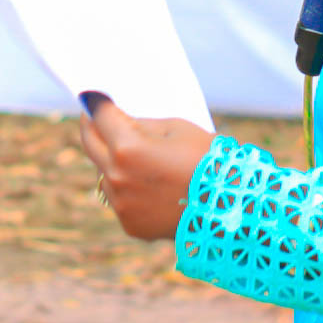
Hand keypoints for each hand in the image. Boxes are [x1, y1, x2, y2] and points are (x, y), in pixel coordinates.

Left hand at [78, 94, 213, 241]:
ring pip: (104, 175)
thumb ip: (142, 125)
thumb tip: (120, 122)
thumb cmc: (208, 160)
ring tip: (136, 157)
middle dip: (92, 128)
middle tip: (94, 119)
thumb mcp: (176, 128)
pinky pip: (121, 200)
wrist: (232, 208)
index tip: (92, 98)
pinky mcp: (131, 224)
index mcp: (127, 148)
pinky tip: (151, 186)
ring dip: (112, 163)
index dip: (95, 103)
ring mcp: (122, 204)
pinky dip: (129, 190)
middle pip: (91, 145)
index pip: (99, 117)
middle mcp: (117, 177)